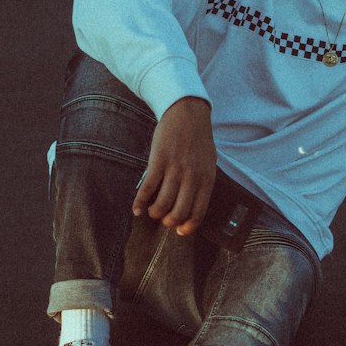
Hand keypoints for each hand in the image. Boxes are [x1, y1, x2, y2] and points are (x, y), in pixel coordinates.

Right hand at [132, 96, 215, 235]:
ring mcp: (174, 169)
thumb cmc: (198, 141)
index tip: (180, 232)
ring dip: (154, 213)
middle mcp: (191, 177)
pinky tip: (136, 209)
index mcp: (206, 180)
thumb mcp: (209, 163)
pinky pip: (147, 188)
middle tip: (164, 219)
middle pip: (178, 213)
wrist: (187, 114)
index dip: (187, 227)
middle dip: (169, 222)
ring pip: (162, 204)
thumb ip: (202, 184)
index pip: (198, 213)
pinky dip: (140, 203)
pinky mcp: (158, 161)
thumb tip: (193, 208)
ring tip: (152, 211)